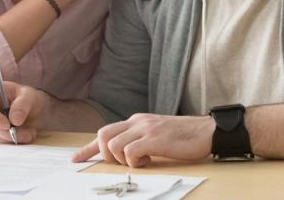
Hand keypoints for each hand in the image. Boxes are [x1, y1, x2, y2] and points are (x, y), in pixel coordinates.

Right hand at [0, 80, 46, 143]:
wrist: (29, 108)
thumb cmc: (26, 98)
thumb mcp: (29, 96)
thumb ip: (22, 106)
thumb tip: (15, 120)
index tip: (7, 125)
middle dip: (7, 132)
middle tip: (29, 133)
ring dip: (11, 137)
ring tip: (30, 133)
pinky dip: (10, 140)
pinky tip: (22, 135)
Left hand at [71, 113, 214, 166]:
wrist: (207, 131)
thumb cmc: (184, 137)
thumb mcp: (156, 133)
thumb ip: (139, 138)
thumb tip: (124, 153)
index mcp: (136, 120)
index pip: (105, 131)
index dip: (87, 148)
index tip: (76, 159)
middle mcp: (137, 121)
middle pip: (102, 135)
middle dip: (104, 154)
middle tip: (122, 163)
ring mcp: (146, 129)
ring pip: (113, 145)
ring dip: (122, 160)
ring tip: (141, 161)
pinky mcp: (155, 139)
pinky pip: (130, 152)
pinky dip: (134, 161)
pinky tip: (148, 161)